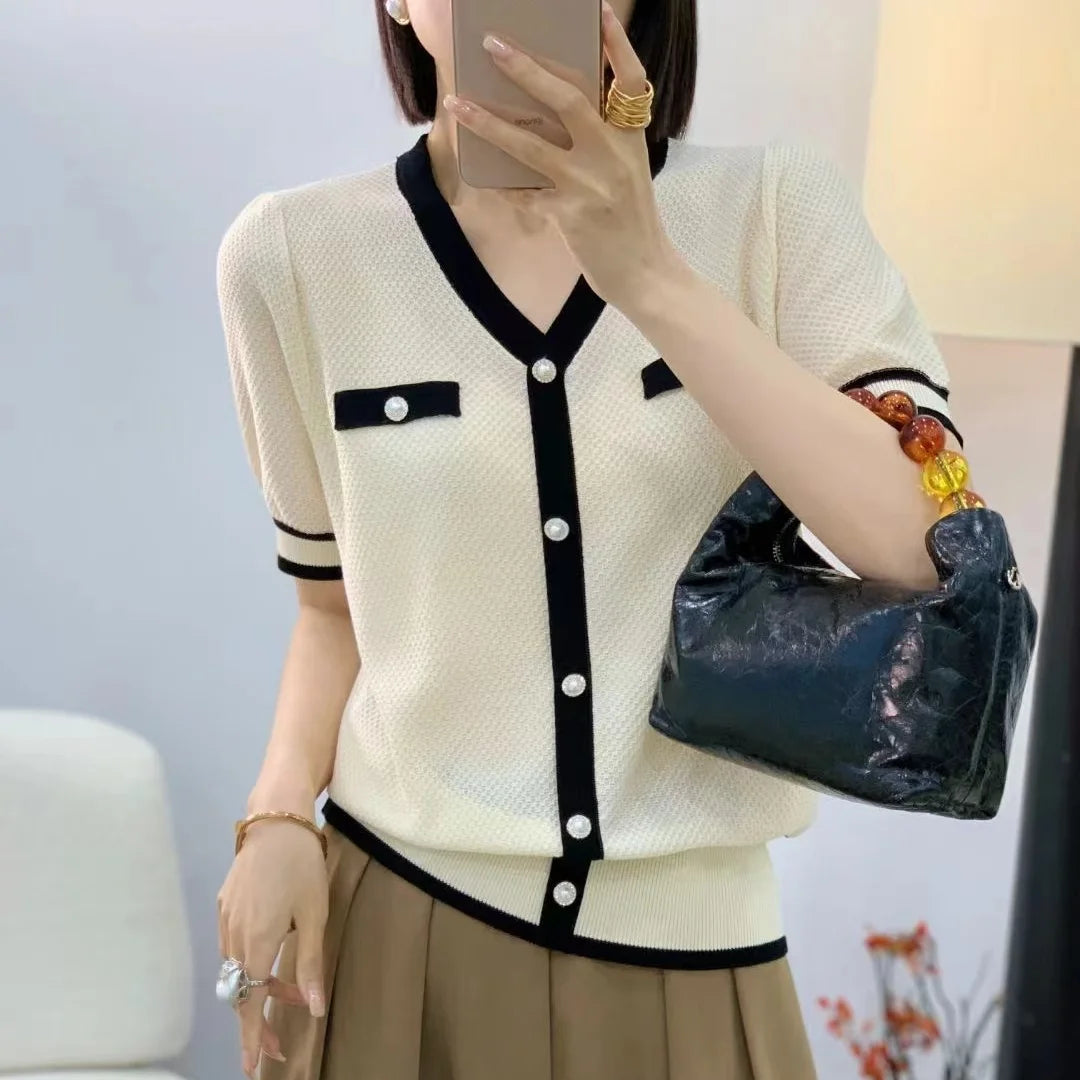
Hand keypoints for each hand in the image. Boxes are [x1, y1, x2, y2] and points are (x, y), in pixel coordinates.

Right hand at [217, 817, 329, 1076]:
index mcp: (257, 943)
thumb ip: (310, 965)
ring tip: (288, 990)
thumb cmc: (301, 866)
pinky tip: (270, 953)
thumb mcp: (315, 916)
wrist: (276, 821)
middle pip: (239, 991)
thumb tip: (312, 1009)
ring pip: (236, 968)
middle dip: (256, 1020)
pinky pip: (232, 945)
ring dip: (257, 986)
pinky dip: (249, 960)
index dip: (252, 1037)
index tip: (254, 1066)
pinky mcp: (225, 904)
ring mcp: (225, 919)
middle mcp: (233, 936)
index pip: (249, 1003)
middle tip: (279, 1043)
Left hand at [443, 0, 681, 308]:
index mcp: (631, 138)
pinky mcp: (570, 215)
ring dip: (488, 122)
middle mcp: (612, 154)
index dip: (616, 44)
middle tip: (493, 44)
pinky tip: (479, 174)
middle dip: (525, 68)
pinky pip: (524, 193)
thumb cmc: (632, 222)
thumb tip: (552, 113)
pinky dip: (501, 184)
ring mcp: (590, 184)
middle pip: (567, 98)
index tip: (599, 11)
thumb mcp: (628, 171)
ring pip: (530, 144)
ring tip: (457, 103)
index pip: (629, 79)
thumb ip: (602, 140)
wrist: (645, 273)